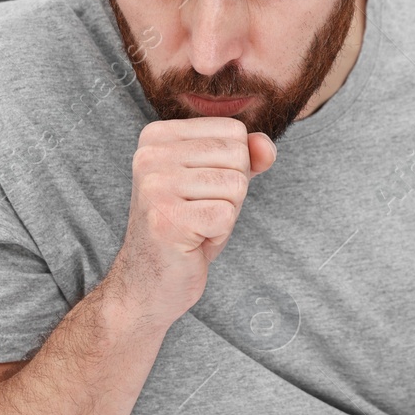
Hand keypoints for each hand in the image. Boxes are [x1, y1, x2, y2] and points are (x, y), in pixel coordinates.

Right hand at [107, 117, 275, 328]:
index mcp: (157, 136)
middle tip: (199, 214)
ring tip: (196, 227)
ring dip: (226, 214)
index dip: (232, 167)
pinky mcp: (167, 219)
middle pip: (237, 156)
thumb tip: (267, 146)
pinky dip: (219, 234)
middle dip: (232, 192)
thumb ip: (245, 157)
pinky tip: (193, 242)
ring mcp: (155, 186)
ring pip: (236, 185)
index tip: (201, 192)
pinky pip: (226, 215)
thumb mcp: (217, 183)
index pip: (233, 131)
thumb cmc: (186, 229)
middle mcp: (150, 155)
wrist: (148, 284)